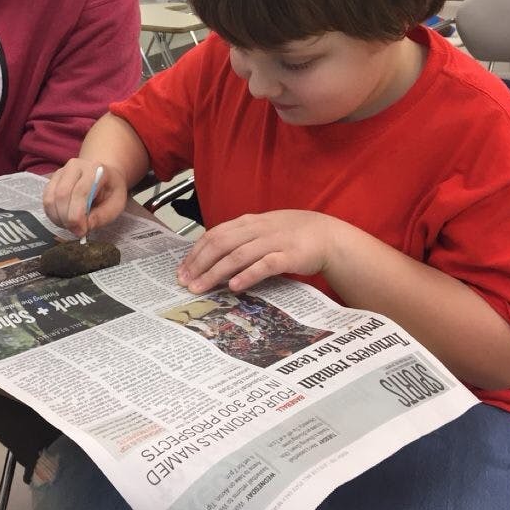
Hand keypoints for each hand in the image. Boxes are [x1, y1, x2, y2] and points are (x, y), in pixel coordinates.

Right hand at [43, 158, 127, 236]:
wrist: (104, 175)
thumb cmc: (111, 190)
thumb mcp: (117, 204)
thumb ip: (103, 216)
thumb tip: (84, 227)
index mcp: (95, 169)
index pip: (80, 192)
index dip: (77, 215)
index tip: (81, 231)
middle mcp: (75, 166)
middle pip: (62, 195)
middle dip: (66, 219)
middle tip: (76, 231)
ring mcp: (61, 171)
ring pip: (50, 198)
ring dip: (58, 218)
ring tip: (70, 226)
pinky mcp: (52, 179)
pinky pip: (46, 199)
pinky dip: (52, 214)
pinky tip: (64, 219)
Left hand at [176, 210, 346, 293]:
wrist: (327, 236)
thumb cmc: (291, 235)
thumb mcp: (262, 231)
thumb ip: (239, 240)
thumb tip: (211, 258)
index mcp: (248, 222)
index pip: (214, 234)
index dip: (196, 252)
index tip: (182, 270)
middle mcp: (257, 229)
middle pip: (221, 244)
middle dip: (200, 264)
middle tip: (185, 282)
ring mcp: (273, 241)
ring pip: (238, 255)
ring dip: (216, 272)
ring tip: (201, 287)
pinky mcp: (289, 256)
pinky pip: (265, 265)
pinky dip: (247, 275)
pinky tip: (234, 286)